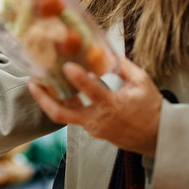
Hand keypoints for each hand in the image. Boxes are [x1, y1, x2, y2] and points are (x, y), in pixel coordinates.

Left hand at [27, 57, 162, 157]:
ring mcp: (93, 128)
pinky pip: (74, 117)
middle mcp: (99, 119)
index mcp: (114, 106)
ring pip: (64, 116)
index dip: (79, 79)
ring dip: (50, 100)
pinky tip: (58, 90)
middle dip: (44, 98)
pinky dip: (65, 103)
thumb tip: (106, 51)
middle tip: (32, 82)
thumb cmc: (151, 108)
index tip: (66, 66)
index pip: (93, 92)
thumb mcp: (141, 82)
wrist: (156, 138)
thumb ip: (123, 66)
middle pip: (62, 113)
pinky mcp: (92, 131)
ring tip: (38, 83)